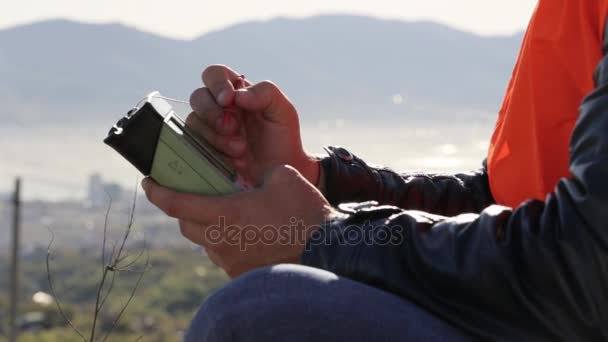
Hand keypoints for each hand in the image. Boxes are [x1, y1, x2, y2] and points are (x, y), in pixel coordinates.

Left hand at [142, 165, 334, 277]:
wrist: (326, 250)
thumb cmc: (303, 212)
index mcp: (225, 214)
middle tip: (191, 193)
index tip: (148, 182)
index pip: (176, 204)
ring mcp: (230, 260)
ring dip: (206, 225)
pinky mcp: (241, 273)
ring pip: (205, 241)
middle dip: (183, 208)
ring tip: (223, 212)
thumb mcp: (281, 176)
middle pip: (186, 225)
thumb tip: (251, 179)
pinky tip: (243, 231)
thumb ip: (257, 173)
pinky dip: (224, 240)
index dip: (157, 192)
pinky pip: (222, 254)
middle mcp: (220, 240)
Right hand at [186, 65, 320, 186]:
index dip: (217, 84)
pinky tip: (231, 160)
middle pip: (198, 97)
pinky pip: (192, 145)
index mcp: (235, 92)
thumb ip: (266, 93)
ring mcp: (208, 130)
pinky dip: (211, 151)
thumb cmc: (282, 139)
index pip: (215, 75)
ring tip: (240, 150)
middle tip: (233, 128)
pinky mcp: (202, 150)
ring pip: (194, 122)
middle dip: (213, 112)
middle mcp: (218, 108)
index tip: (228, 100)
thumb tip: (237, 95)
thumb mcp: (283, 111)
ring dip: (215, 136)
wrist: (280, 173)